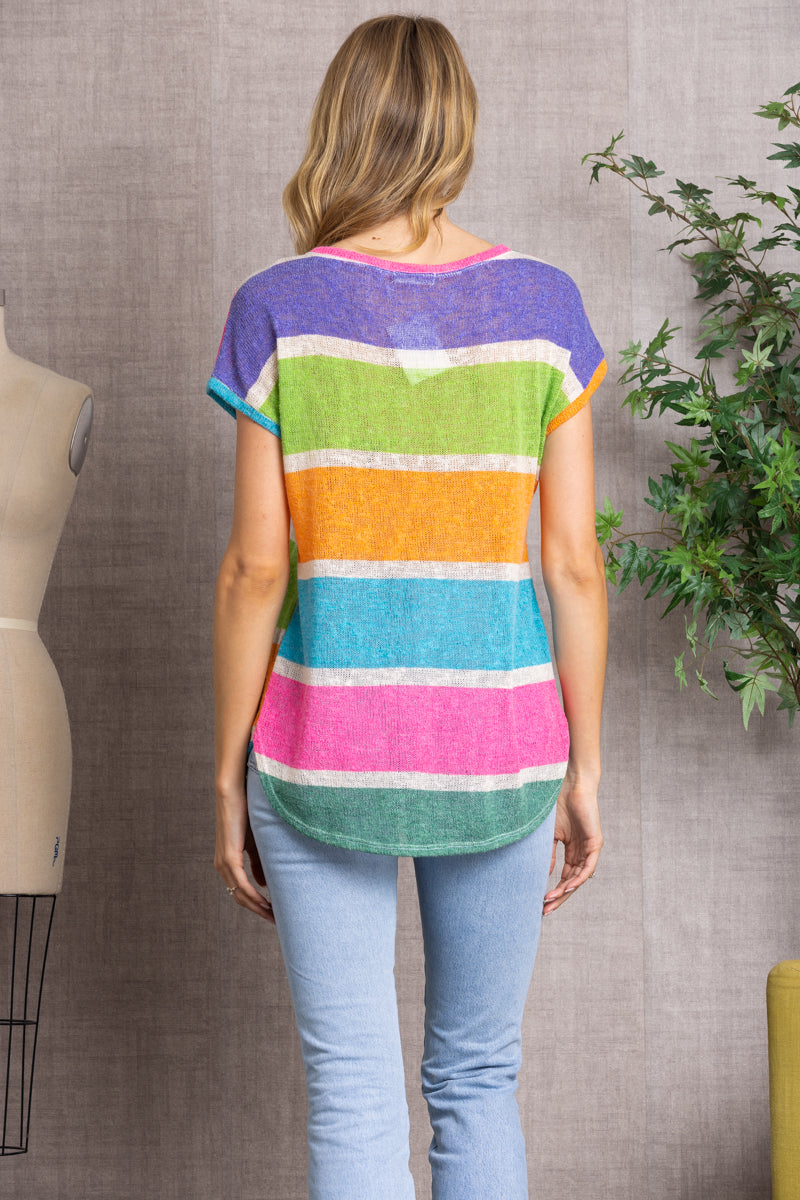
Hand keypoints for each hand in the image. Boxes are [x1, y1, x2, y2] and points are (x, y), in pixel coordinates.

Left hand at [214, 781, 274, 922]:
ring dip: (257, 907)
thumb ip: (258, 863)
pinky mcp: (229, 857)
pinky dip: (253, 896)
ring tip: (274, 916)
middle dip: (258, 911)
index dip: (256, 905)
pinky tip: (265, 903)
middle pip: (239, 899)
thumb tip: (264, 885)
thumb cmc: (245, 814)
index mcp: (227, 863)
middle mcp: (222, 867)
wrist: (234, 793)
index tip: (273, 913)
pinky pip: (242, 884)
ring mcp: (224, 863)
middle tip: (276, 921)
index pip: (241, 892)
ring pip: (240, 895)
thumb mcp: (256, 843)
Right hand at [542, 774, 602, 914]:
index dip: (554, 890)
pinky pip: (588, 867)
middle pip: (572, 881)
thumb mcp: (550, 834)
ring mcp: (589, 848)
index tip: (540, 902)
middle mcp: (582, 852)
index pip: (565, 876)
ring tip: (551, 900)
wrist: (571, 785)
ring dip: (566, 891)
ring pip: (580, 878)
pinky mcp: (595, 843)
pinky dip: (578, 878)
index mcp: (572, 849)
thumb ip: (548, 853)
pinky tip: (567, 888)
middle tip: (545, 910)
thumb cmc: (559, 803)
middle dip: (559, 897)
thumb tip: (544, 874)